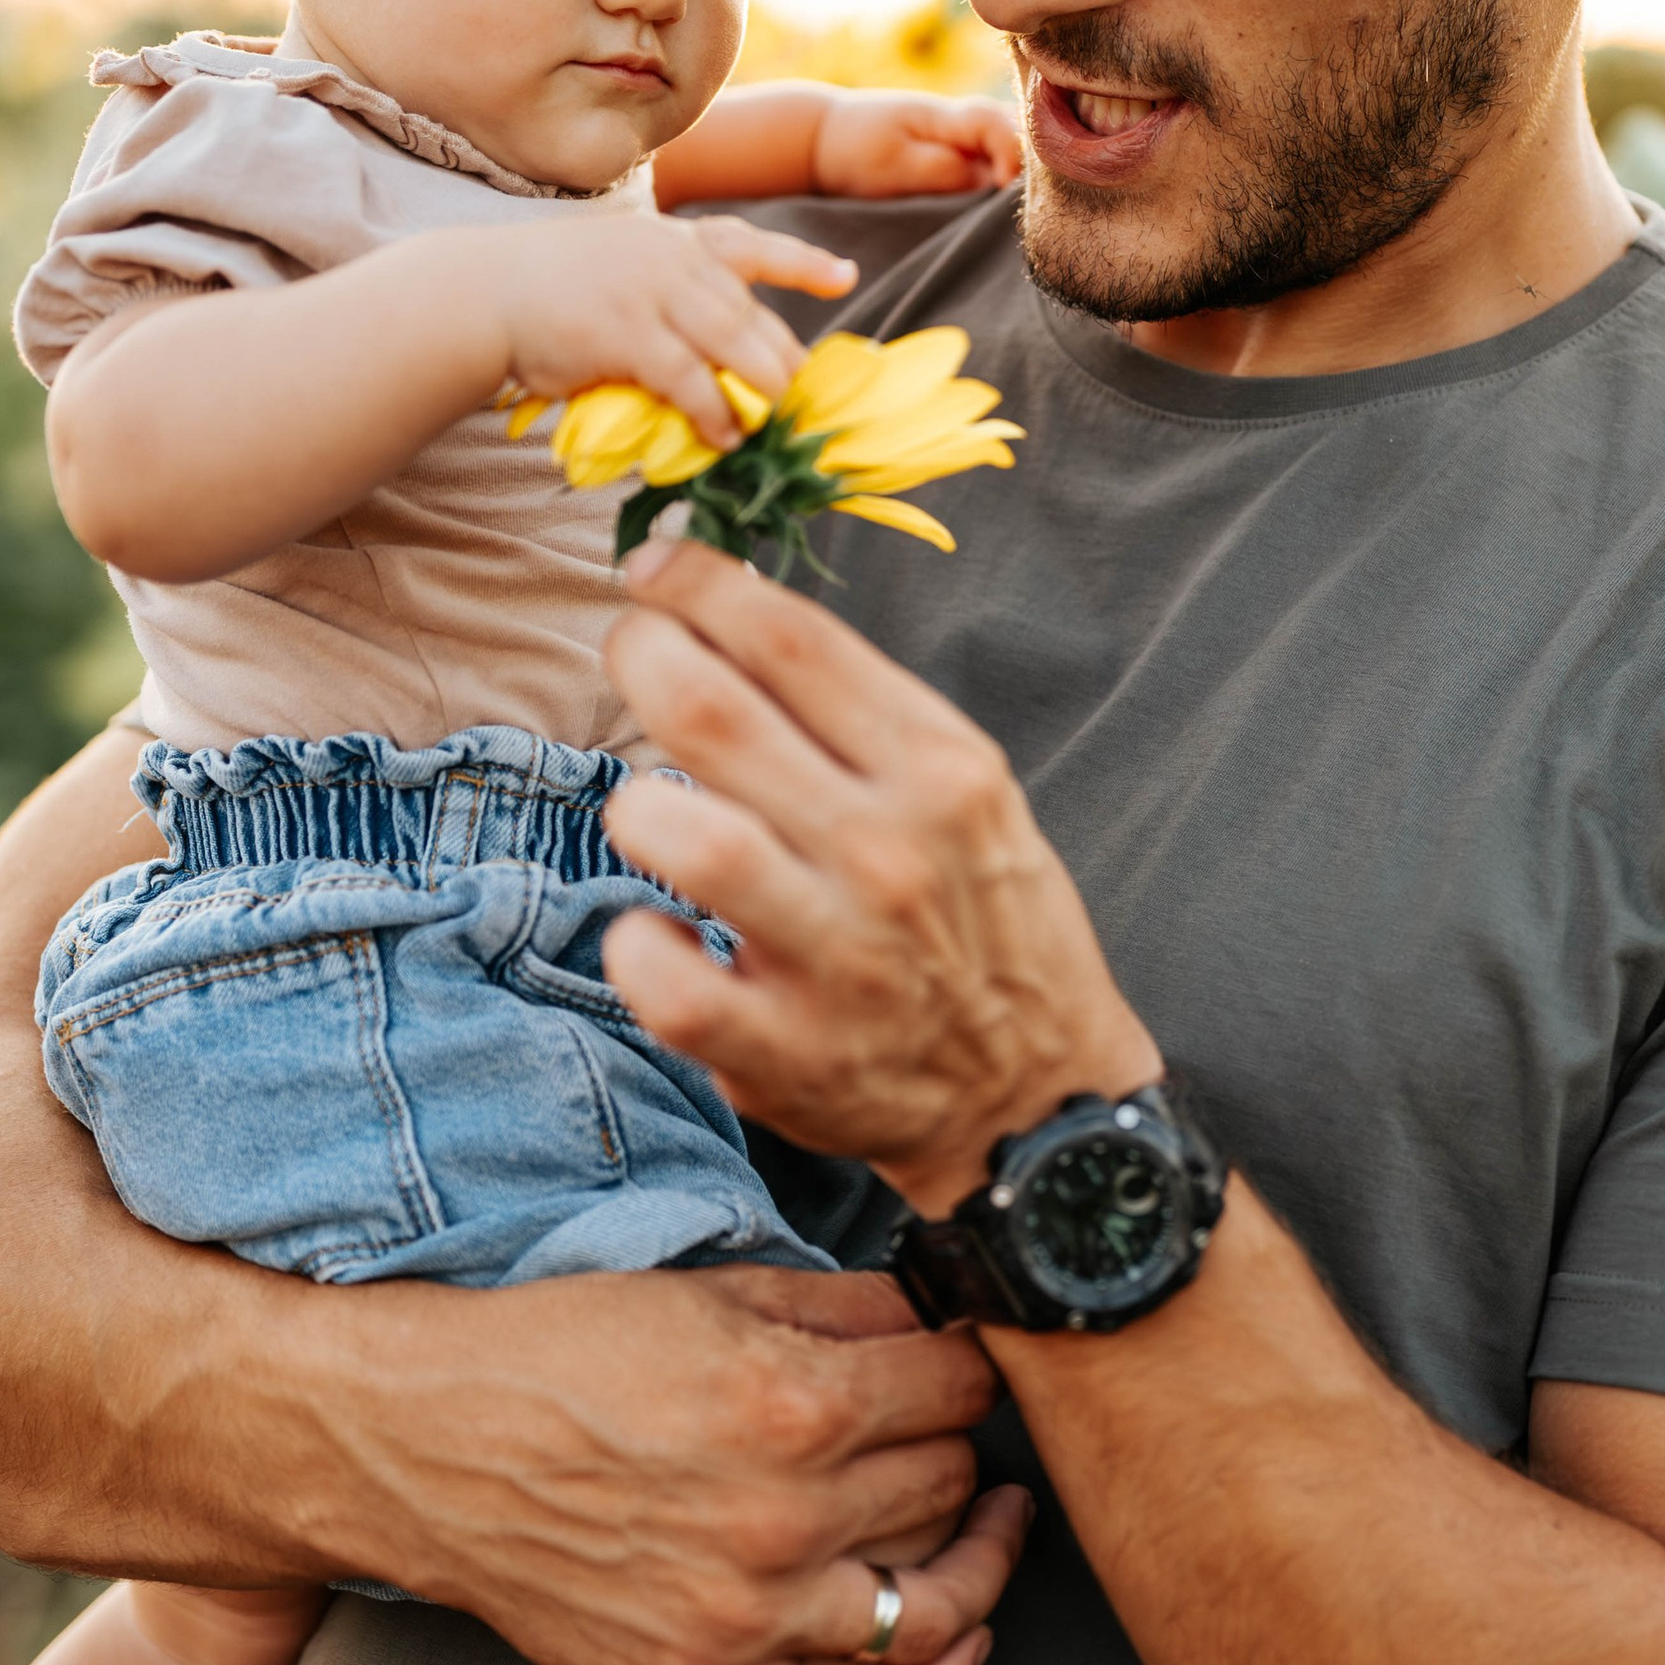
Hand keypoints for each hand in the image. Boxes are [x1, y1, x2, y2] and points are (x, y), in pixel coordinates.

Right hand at [358, 1255, 1031, 1664]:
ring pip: (930, 1605)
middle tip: (929, 1425)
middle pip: (946, 1484)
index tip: (957, 1360)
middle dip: (951, 1442)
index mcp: (793, 1404)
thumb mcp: (705, 1293)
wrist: (424, 1446)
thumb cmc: (562, 1353)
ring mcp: (744, 1621)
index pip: (958, 1387)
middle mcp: (782, 1521)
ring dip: (975, 1560)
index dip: (968, 1363)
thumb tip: (939, 1318)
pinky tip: (960, 1651)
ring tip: (986, 1526)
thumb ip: (839, 1309)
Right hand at [490, 206, 856, 449]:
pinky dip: (713, 412)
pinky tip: (724, 437)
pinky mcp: (628, 334)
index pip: (750, 245)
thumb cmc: (550, 290)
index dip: (801, 264)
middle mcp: (671, 259)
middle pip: (750, 311)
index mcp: (673, 241)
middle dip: (783, 357)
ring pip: (733, 343)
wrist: (485, 292)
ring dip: (760, 387)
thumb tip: (717, 360)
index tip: (845, 277)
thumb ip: (669, 300)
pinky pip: (690, 380)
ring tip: (774, 421)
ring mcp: (651, 293)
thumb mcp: (619, 270)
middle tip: (803, 396)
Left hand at [596, 541, 1154, 1211]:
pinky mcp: (785, 1051)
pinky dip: (636, 944)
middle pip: (711, 711)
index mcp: (940, 770)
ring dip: (638, 804)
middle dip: (639, 655)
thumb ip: (865, 717)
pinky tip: (657, 930)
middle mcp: (888, 850)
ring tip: (652, 810)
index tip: (654, 565)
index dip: (701, 583)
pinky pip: (664, 977)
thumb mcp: (968, 795)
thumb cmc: (985, 925)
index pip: (795, 640)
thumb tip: (734, 618)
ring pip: (681, 835)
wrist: (1037, 1099)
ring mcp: (836, 953)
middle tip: (627, 653)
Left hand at [809, 90, 1023, 202]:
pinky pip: (993, 155)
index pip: (997, 123)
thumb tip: (994, 180)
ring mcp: (960, 132)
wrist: (822, 137)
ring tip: (1022, 202)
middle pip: (1015, 128)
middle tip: (1030, 200)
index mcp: (945, 115)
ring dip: (1020, 166)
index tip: (1002, 188)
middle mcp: (960, 118)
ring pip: (1009, 141)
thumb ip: (945, 170)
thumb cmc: (853, 152)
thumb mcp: (895, 168)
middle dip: (1030, 160)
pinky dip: (1004, 172)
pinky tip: (1004, 198)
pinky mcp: (955, 148)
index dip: (1011, 153)